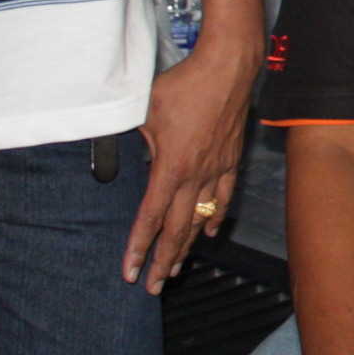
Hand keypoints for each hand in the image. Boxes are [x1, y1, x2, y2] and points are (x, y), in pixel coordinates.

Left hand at [126, 29, 257, 290]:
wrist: (227, 67)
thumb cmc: (184, 85)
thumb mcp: (144, 109)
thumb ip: (133, 137)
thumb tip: (122, 151)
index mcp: (171, 167)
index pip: (150, 217)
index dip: (138, 247)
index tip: (130, 271)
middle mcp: (195, 175)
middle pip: (177, 229)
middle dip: (163, 261)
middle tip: (153, 286)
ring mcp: (217, 169)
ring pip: (200, 218)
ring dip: (186, 247)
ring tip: (175, 269)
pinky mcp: (231, 159)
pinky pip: (223, 197)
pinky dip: (214, 217)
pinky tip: (208, 231)